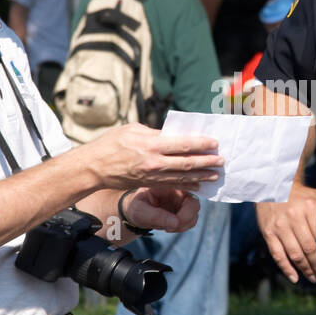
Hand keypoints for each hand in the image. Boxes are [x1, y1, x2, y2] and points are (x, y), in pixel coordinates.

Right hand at [82, 123, 223, 190]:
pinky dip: (187, 184)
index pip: (183, 144)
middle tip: (221, 160)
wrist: (94, 167)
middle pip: (187, 163)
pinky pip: (172, 184)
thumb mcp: (133, 129)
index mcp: (151, 144)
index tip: (214, 143)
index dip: (201, 144)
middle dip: (207, 162)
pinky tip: (199, 184)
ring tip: (215, 174)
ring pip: (182, 176)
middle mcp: (154, 161)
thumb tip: (173, 135)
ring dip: (201, 176)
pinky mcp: (149, 183)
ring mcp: (152, 175)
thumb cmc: (111, 143)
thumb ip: (155, 133)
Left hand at [121, 186, 199, 233]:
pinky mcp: (183, 210)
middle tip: (170, 228)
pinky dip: (181, 228)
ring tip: (166, 227)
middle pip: (194, 205)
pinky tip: (168, 227)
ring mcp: (182, 201)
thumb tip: (175, 222)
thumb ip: (155, 215)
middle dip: (184, 220)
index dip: (185, 210)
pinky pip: (190, 221)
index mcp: (169, 184)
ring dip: (182, 226)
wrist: (135, 210)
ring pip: (194, 216)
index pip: (187, 194)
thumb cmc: (135, 206)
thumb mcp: (139, 211)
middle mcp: (179, 191)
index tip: (173, 222)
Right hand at [257, 181, 315, 282]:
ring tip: (314, 278)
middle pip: (308, 248)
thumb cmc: (299, 195)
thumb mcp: (315, 198)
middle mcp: (294, 217)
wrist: (273, 186)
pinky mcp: (268, 232)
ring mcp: (279, 226)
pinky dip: (286, 269)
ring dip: (305, 269)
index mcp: (309, 208)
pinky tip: (295, 278)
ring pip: (294, 254)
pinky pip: (278, 254)